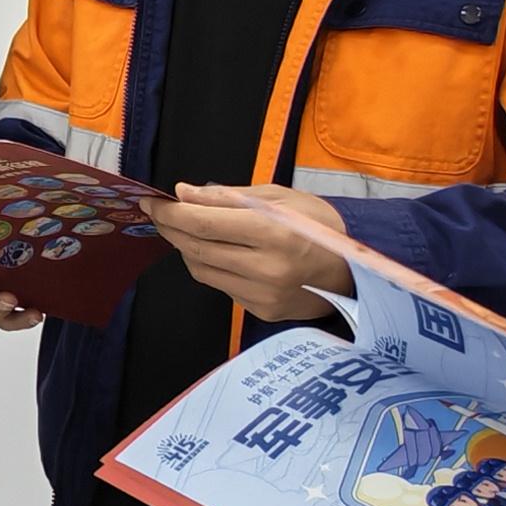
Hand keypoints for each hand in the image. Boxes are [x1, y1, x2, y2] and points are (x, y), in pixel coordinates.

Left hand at [151, 182, 358, 324]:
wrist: (354, 270)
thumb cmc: (317, 225)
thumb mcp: (278, 198)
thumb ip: (227, 197)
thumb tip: (183, 194)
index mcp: (273, 233)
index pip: (203, 223)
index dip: (170, 212)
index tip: (151, 202)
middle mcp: (267, 268)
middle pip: (197, 248)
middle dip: (171, 228)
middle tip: (160, 213)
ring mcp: (263, 294)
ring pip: (202, 270)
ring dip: (186, 248)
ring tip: (187, 229)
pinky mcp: (262, 311)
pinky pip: (220, 285)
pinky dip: (208, 265)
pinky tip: (215, 251)